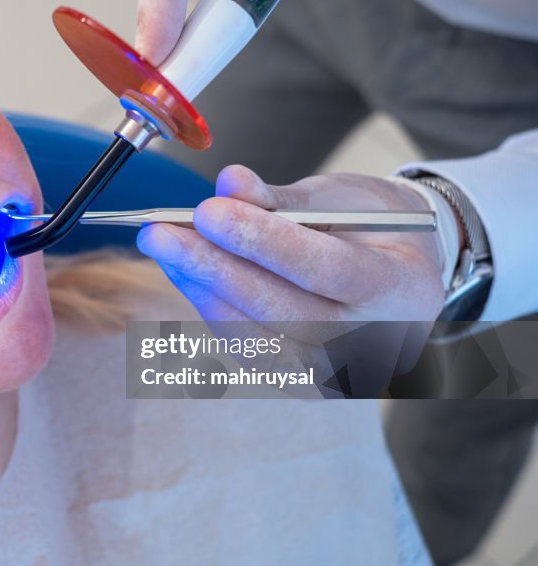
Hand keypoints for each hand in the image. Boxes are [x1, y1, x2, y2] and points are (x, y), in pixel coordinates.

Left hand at [137, 165, 445, 395]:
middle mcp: (375, 341)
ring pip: (255, 337)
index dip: (260, 240)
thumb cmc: (371, 229)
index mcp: (399, 288)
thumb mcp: (341, 198)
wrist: (404, 276)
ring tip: (164, 249)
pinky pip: (247, 351)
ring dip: (200, 290)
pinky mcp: (304, 382)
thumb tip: (229, 182)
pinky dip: (211, 311)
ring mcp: (339, 372)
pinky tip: (185, 276)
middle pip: (281, 310)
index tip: (207, 211)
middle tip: (160, 234)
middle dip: (212, 267)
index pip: (321, 268)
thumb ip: (281, 197)